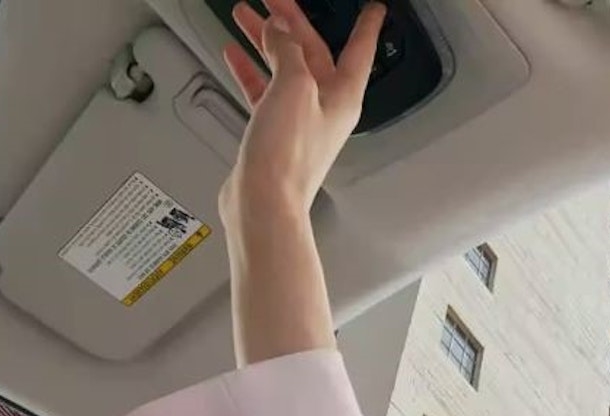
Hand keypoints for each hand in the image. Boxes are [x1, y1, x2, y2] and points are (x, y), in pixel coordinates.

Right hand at [219, 0, 385, 220]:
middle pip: (312, 52)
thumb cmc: (288, 157)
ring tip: (245, 15)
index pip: (359, 50)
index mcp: (343, 96)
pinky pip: (264, 90)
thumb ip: (288, 51)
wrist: (263, 201)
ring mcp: (299, 120)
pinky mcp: (274, 132)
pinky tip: (235, 54)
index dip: (366, 26)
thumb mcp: (293, 86)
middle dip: (290, 22)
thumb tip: (281, 29)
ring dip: (264, 41)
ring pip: (283, 68)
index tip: (373, 9)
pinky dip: (250, 70)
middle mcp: (325, 107)